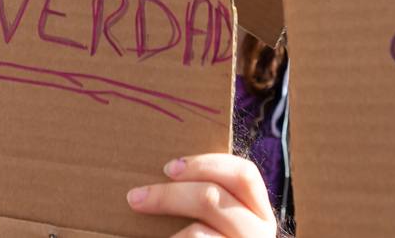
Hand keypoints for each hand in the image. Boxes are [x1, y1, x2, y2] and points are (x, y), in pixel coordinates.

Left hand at [127, 154, 276, 237]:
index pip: (243, 174)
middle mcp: (259, 233)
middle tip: (135, 197)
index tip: (168, 168)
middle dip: (168, 195)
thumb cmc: (210, 236)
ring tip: (140, 234)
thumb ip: (207, 199)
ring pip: (196, 233)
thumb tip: (165, 174)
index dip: (205, 165)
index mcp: (259, 211)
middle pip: (212, 198)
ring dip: (165, 231)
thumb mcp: (220, 218)